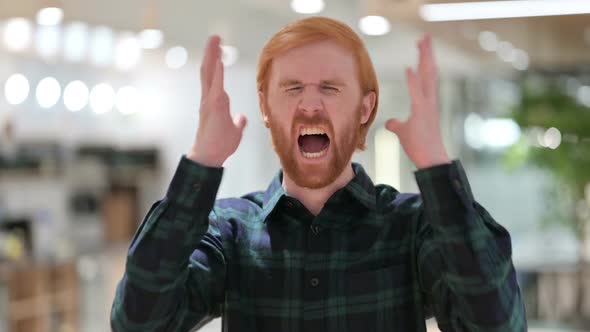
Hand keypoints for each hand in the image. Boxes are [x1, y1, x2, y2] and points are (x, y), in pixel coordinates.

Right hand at [187, 36, 246, 166]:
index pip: (214, 77)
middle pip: (209, 70)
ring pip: (209, 74)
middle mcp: (209, 99)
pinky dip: (217, 72)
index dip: (216, 62)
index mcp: (214, 102)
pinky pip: (215, 86)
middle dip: (212, 53)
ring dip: (212, 56)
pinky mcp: (213, 107)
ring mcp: (209, 102)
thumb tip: (241, 117)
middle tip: (215, 37)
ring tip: (215, 40)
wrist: (211, 157)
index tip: (219, 49)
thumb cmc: (220, 145)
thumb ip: (238, 122)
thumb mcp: (235, 130)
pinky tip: (218, 60)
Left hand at [385, 33, 449, 168]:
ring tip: (422, 42)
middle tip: (425, 36)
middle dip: (426, 53)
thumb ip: (397, 124)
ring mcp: (427, 107)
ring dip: (423, 59)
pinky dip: (413, 81)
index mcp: (426, 103)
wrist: (432, 160)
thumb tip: (389, 123)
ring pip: (427, 77)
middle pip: (428, 71)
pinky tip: (409, 68)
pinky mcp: (422, 115)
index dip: (423, 60)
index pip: (426, 76)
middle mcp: (429, 101)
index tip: (423, 45)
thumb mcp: (404, 132)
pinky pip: (417, 94)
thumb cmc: (419, 146)